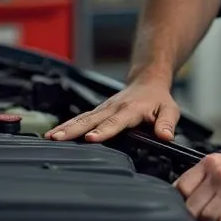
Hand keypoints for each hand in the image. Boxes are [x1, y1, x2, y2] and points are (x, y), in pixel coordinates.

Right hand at [46, 72, 179, 143]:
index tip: (91, 138)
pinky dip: (66, 126)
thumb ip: (167, 123)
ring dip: (65, 128)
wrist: (147, 81)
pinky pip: (80, 119)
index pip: (115, 122)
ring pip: (81, 118)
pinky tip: (53, 135)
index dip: (103, 131)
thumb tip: (166, 136)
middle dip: (73, 130)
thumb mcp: (170, 110)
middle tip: (57, 138)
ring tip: (49, 137)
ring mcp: (103, 109)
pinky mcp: (97, 111)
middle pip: (90, 120)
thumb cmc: (158, 99)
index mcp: (130, 109)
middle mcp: (113, 108)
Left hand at [174, 151, 220, 220]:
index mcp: (211, 164)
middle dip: (199, 217)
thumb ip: (204, 179)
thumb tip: (182, 198)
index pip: (179, 188)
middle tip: (213, 216)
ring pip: (207, 220)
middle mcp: (220, 176)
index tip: (191, 208)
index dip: (183, 202)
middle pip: (191, 208)